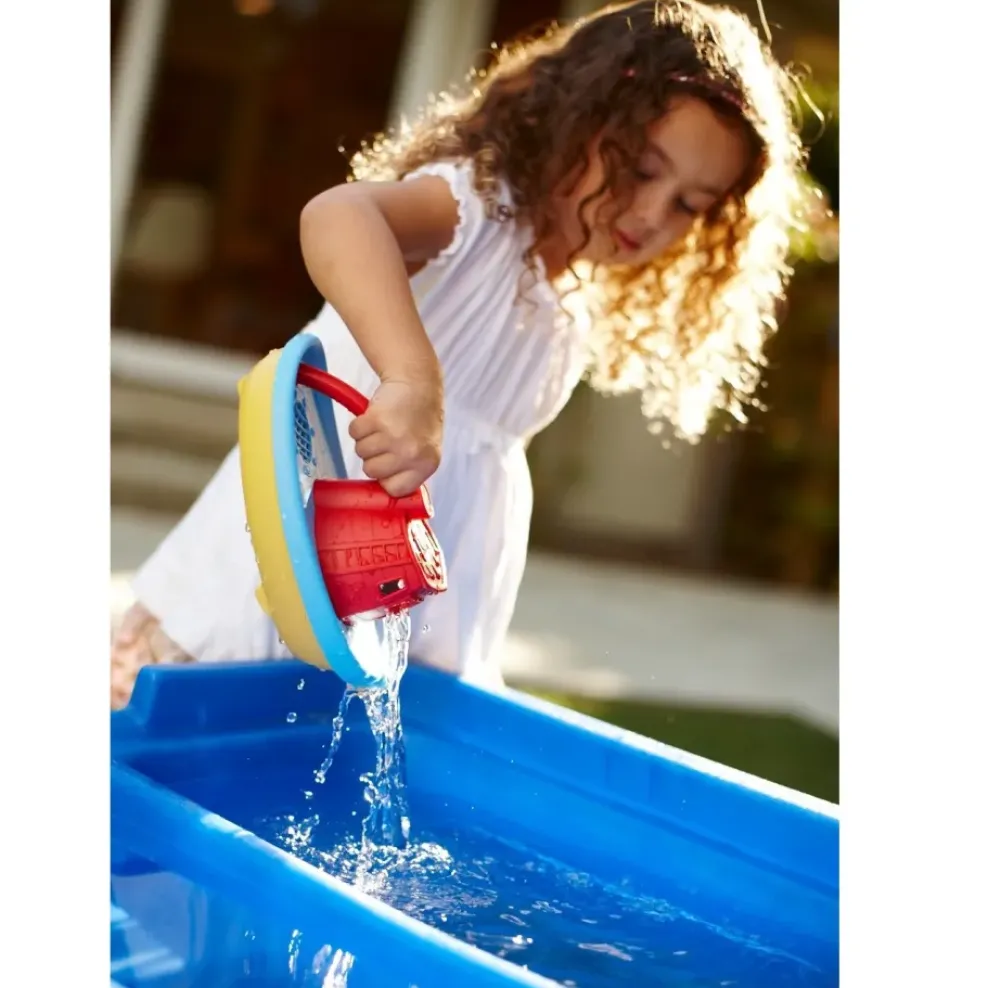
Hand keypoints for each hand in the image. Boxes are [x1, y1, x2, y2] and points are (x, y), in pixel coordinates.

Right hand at [348, 376, 442, 496]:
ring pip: (360, 452)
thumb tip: (386, 498)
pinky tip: (376, 417)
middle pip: (371, 471)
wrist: (418, 385)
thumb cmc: (419, 420)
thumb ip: (409, 472)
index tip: (391, 464)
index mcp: (426, 465)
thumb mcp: (425, 451)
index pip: (393, 490)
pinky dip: (359, 425)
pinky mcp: (377, 419)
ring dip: (367, 439)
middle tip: (388, 439)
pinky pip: (354, 433)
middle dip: (374, 456)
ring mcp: (393, 436)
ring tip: (384, 427)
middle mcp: (411, 453)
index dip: (386, 478)